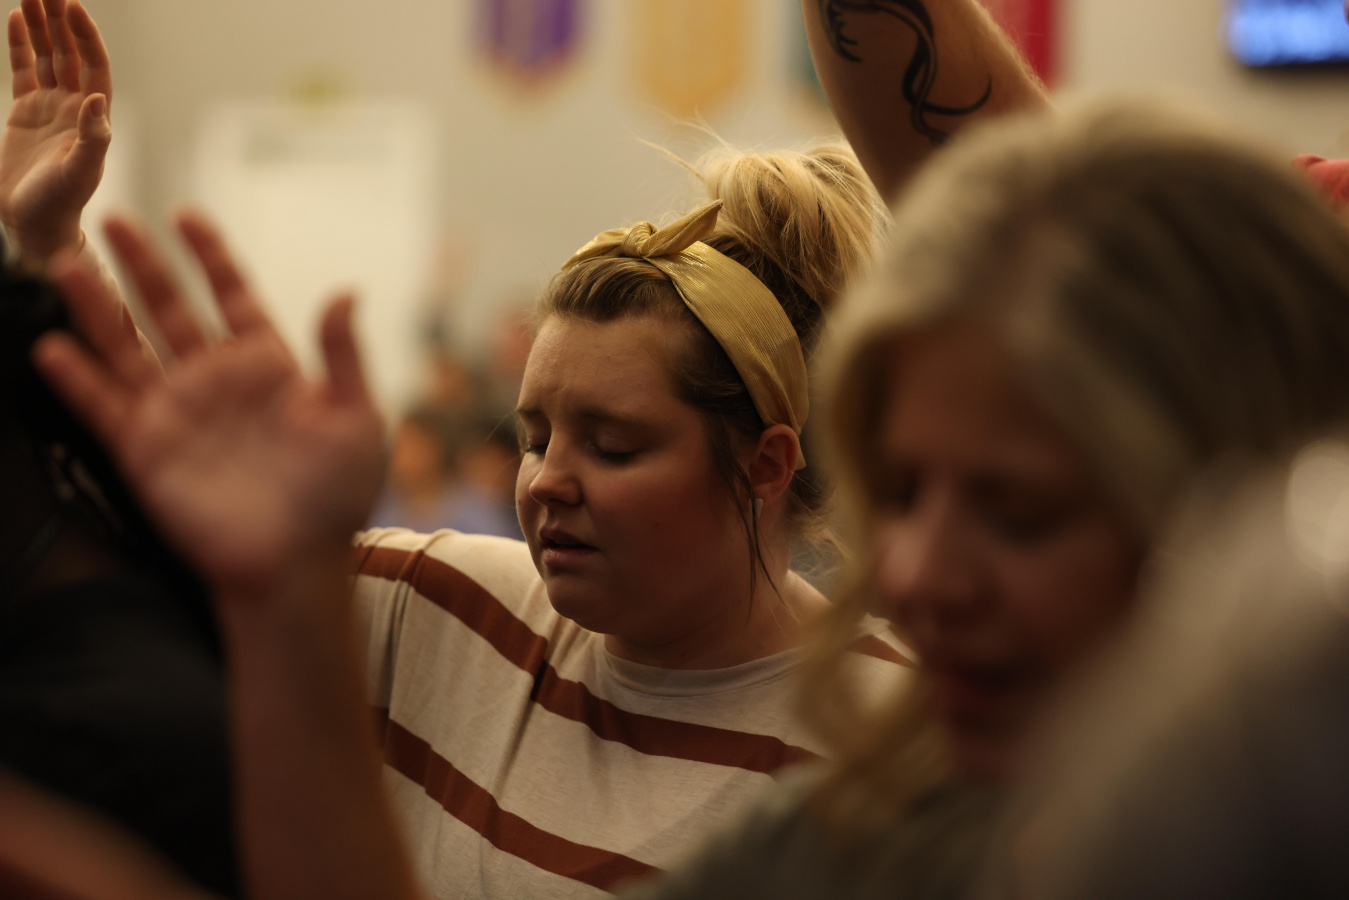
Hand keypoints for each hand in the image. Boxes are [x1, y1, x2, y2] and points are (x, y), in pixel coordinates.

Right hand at [0, 0, 110, 268]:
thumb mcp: (80, 172)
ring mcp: (50, 108)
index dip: (85, 37)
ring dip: (43, 25)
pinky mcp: (26, 113)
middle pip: (70, 53)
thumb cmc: (61, 203)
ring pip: (48, 57)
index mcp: (94, 118)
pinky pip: (26, 70)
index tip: (73, 6)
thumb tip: (97, 100)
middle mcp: (76, 108)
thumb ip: (92, 138)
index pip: (93, 66)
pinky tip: (19, 19)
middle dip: (62, 20)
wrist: (35, 223)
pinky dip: (23, 45)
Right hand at [33, 212, 384, 597]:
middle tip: (112, 219)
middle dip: (143, 266)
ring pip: (128, 347)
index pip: (233, 297)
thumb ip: (344, 355)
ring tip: (68, 264)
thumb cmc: (335, 497)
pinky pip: (104, 406)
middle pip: (171, 309)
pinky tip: (53, 346)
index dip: (210, 257)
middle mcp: (216, 382)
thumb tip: (345, 292)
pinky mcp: (146, 450)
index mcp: (268, 367)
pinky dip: (77, 378)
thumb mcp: (356, 419)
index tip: (185, 216)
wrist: (296, 562)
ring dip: (98, 307)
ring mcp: (177, 413)